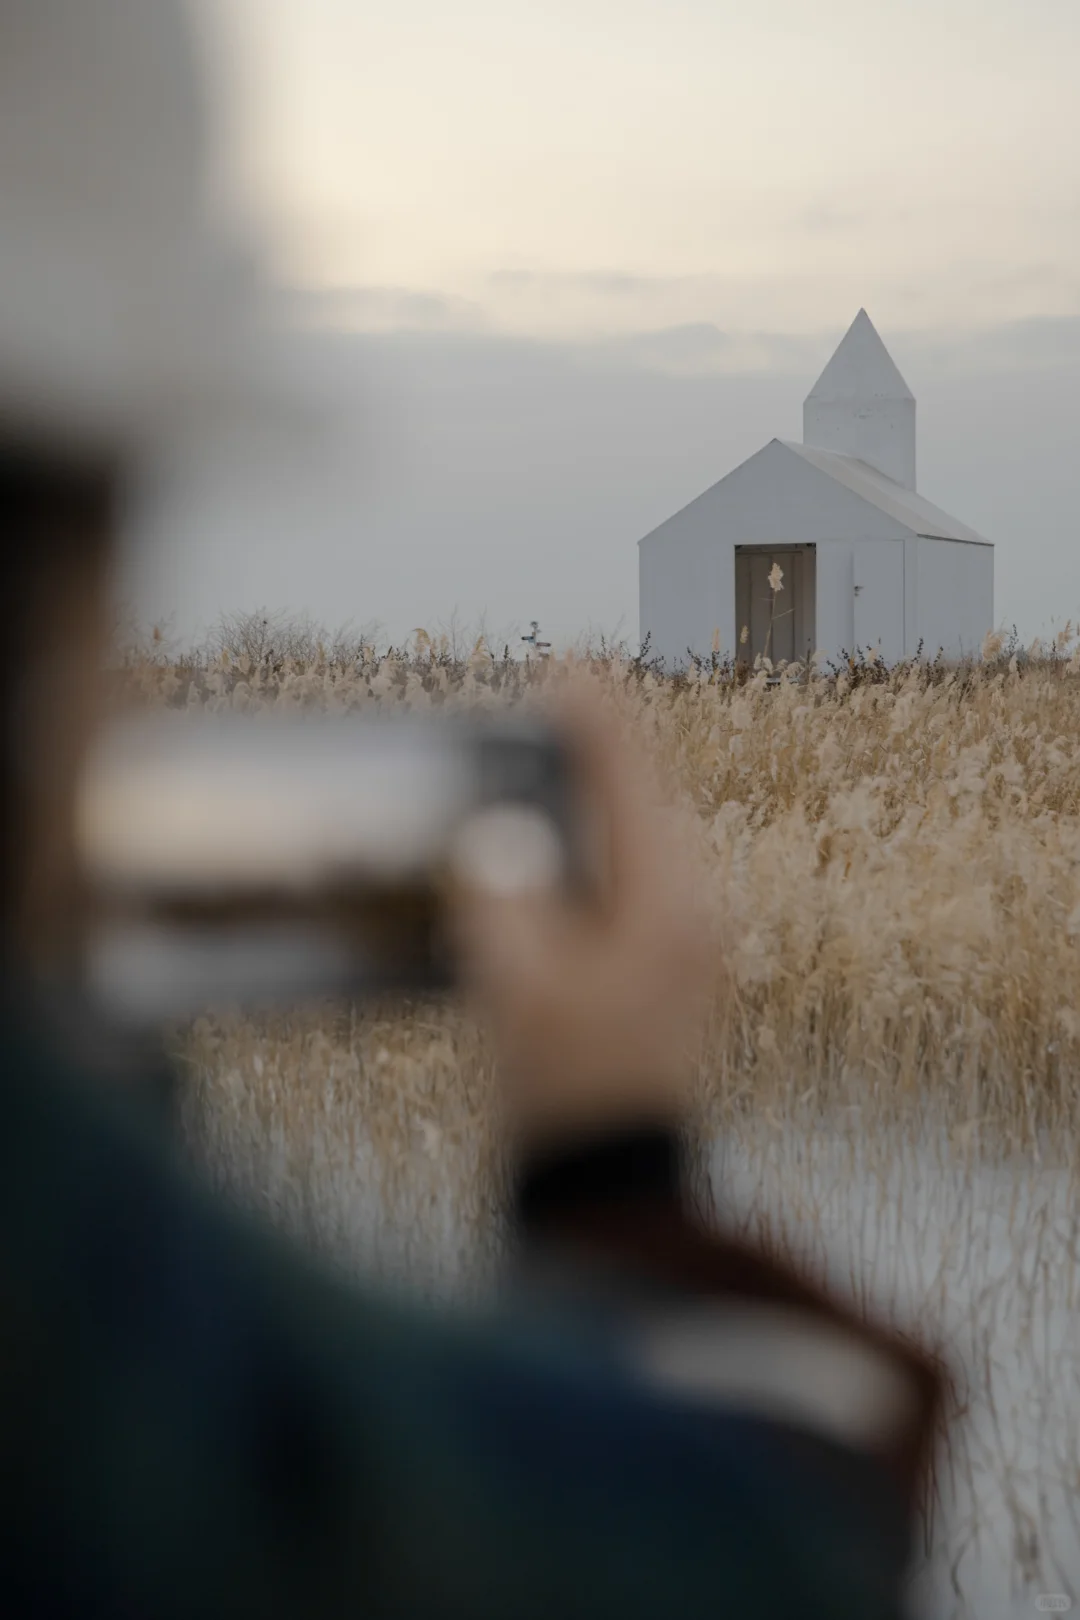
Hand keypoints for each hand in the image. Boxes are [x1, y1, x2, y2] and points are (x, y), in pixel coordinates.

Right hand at [451, 677, 711, 1148]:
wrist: (613, 1184)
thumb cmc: (565, 1087)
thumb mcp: (515, 987)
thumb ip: (501, 895)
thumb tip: (493, 837)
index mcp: (667, 901)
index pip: (630, 780)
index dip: (593, 720)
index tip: (562, 673)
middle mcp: (695, 910)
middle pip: (645, 802)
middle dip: (596, 755)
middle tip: (546, 716)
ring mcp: (692, 943)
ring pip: (643, 842)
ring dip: (595, 806)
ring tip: (543, 775)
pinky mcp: (675, 971)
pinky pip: (638, 883)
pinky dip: (597, 855)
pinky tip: (554, 860)